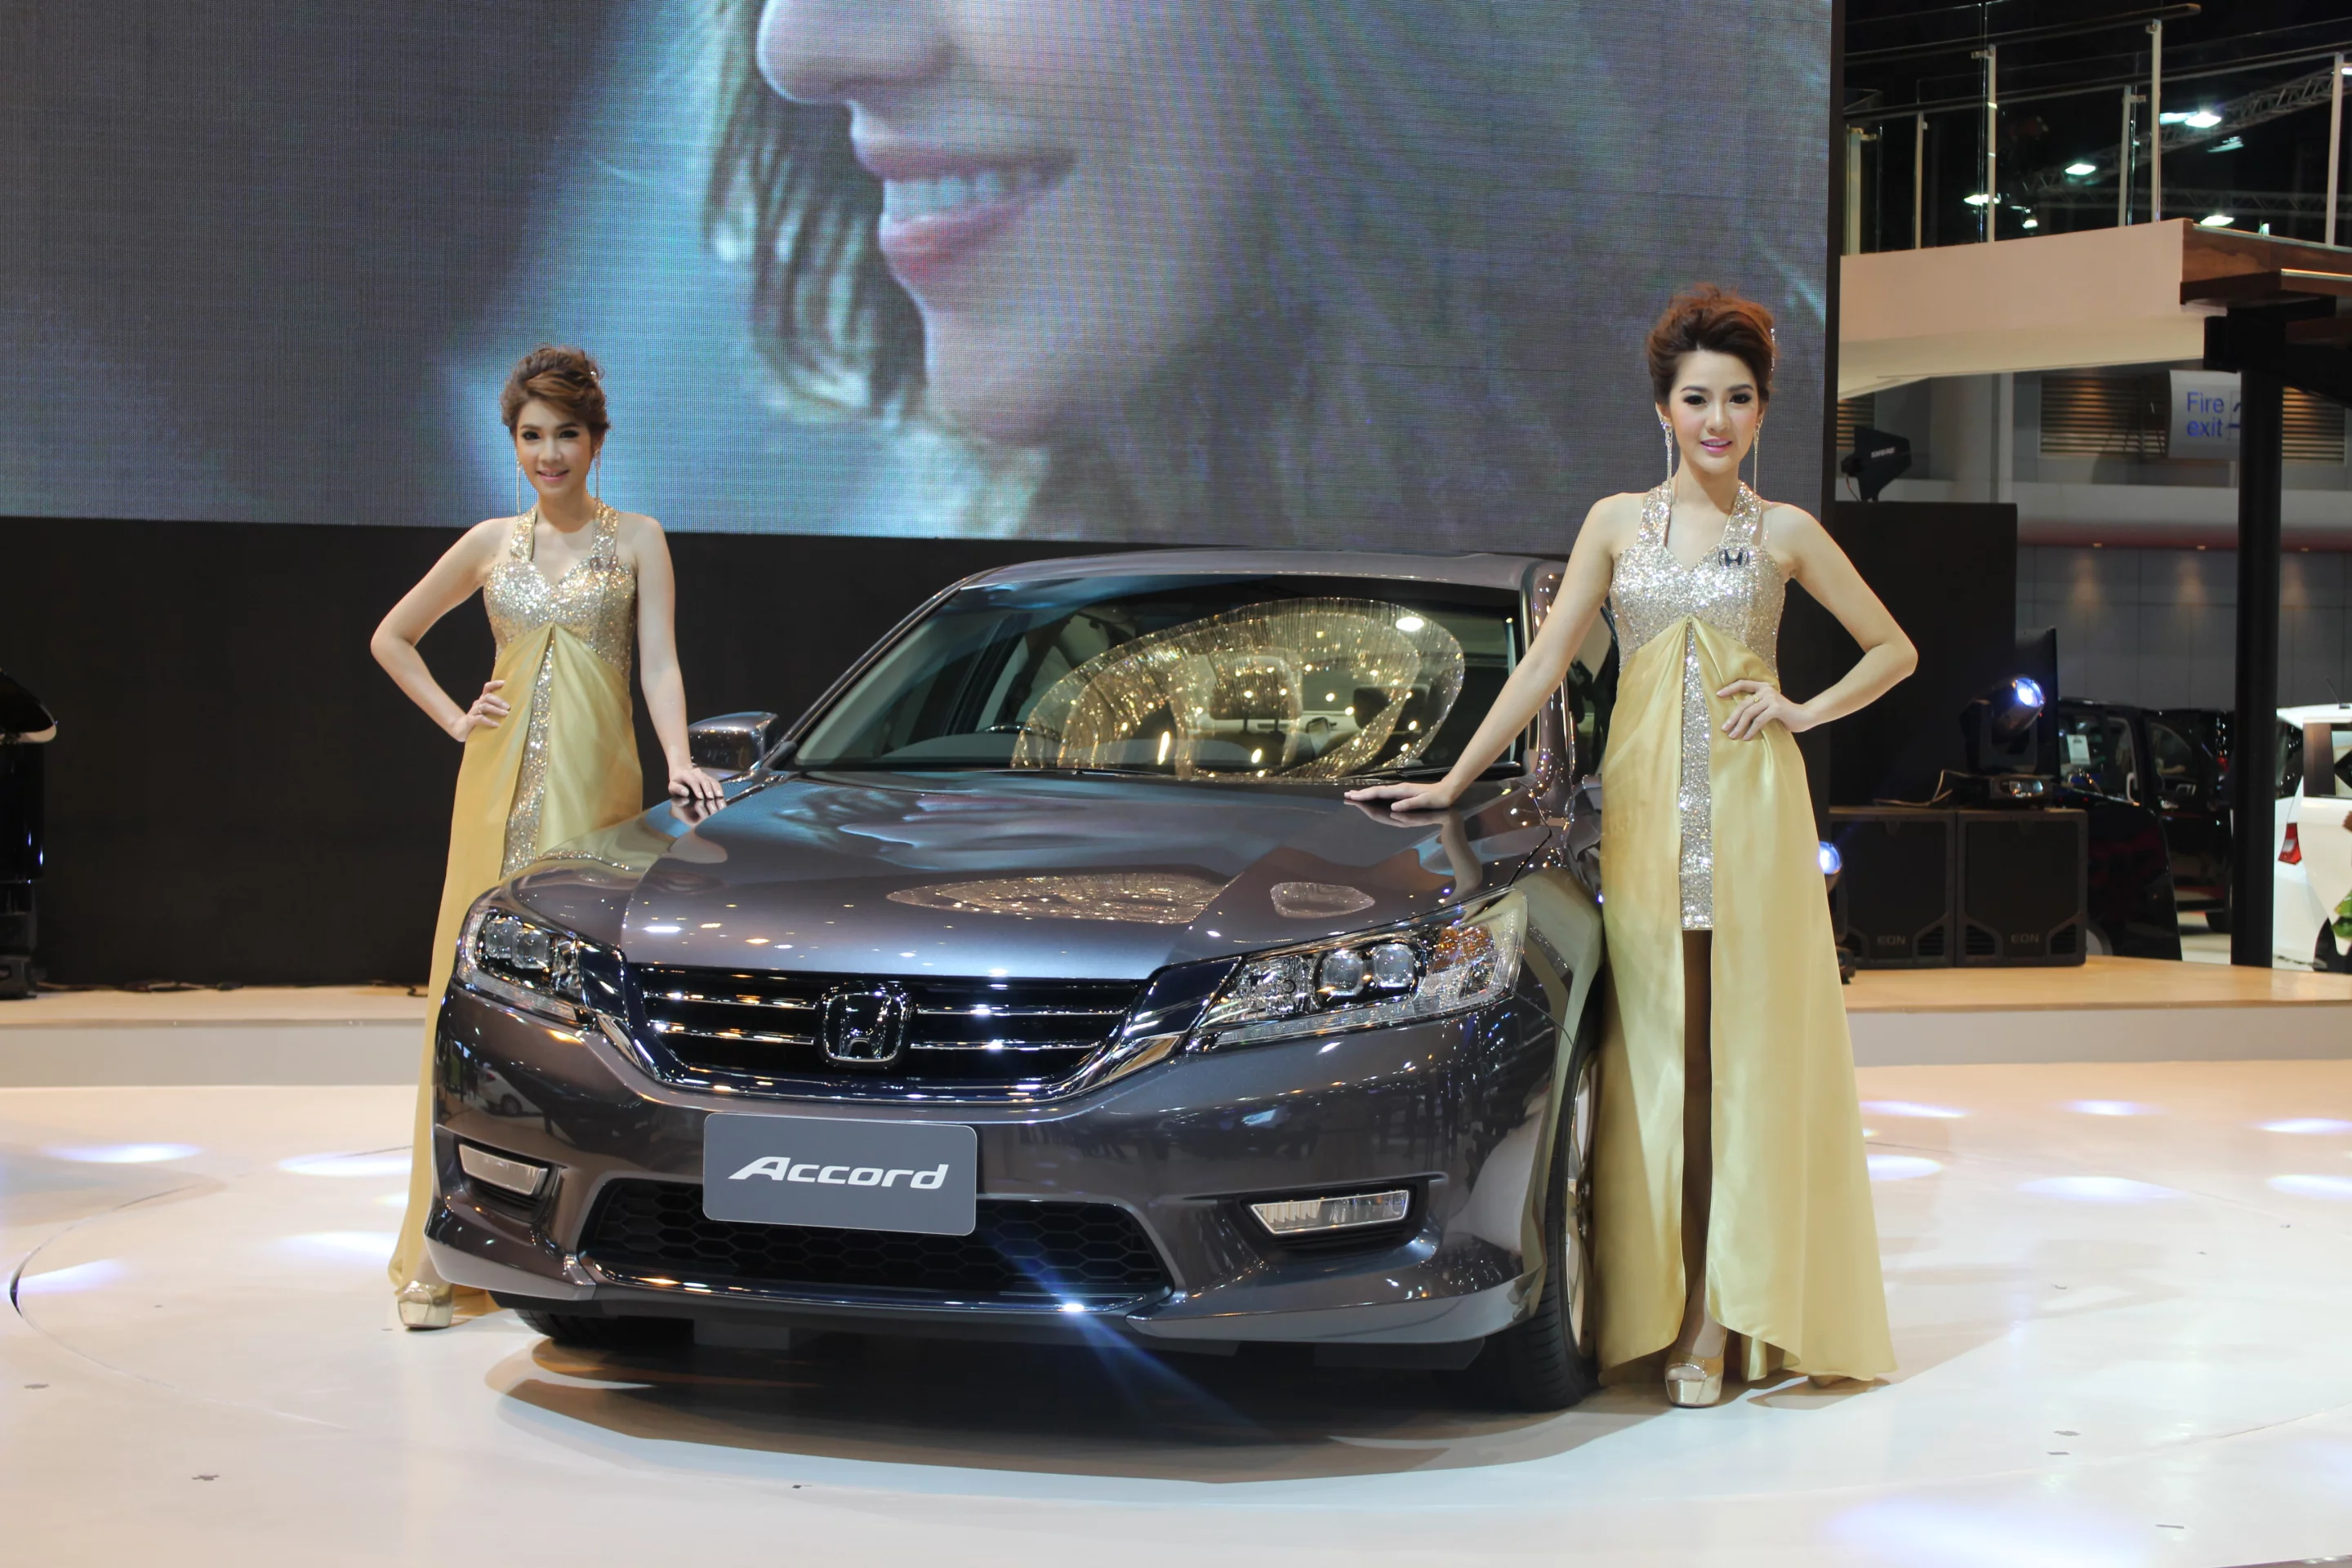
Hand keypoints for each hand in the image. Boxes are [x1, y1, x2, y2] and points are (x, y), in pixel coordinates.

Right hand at [448, 680, 508, 741]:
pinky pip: (480, 718)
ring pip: (485, 706)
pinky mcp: (470, 720)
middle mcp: (478, 703)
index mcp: (482, 700)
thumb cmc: (478, 721)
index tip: (504, 683)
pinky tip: (497, 724)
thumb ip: (497, 709)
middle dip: (499, 701)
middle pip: (488, 697)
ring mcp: (473, 711)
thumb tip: (514, 709)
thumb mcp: (487, 713)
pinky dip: (489, 721)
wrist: (460, 729)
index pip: (487, 688)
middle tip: (508, 707)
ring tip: (505, 714)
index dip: (494, 684)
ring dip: (496, 710)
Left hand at [668, 762, 725, 805]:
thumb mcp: (672, 787)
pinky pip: (715, 782)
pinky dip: (718, 788)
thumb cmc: (676, 783)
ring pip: (710, 780)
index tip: (700, 797)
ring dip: (715, 789)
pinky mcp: (709, 778)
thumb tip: (686, 793)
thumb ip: (677, 790)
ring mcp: (704, 774)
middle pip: (703, 779)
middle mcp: (696, 772)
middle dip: (708, 789)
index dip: (697, 788)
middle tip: (711, 798)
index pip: (692, 780)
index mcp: (685, 774)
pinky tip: (721, 795)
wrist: (681, 773)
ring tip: (718, 797)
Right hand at [1343, 779, 1461, 813]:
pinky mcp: (1404, 793)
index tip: (1352, 797)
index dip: (1365, 795)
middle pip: (1376, 791)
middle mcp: (1398, 789)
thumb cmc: (1437, 798)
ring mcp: (1401, 790)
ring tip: (1356, 795)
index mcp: (1401, 791)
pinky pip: (1385, 794)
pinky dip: (1376, 795)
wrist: (1447, 790)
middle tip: (1347, 795)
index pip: (1379, 793)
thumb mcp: (1424, 802)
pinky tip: (1373, 796)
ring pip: (1380, 792)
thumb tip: (1393, 808)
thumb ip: (1409, 804)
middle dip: (1361, 794)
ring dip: (1367, 794)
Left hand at [1717, 680, 1811, 740]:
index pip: (1743, 684)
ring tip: (1733, 735)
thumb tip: (1736, 716)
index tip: (1718, 695)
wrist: (1805, 716)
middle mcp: (1766, 690)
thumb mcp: (1768, 707)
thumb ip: (1756, 706)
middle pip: (1743, 703)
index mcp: (1763, 687)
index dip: (1730, 688)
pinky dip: (1751, 730)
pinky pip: (1758, 720)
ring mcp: (1771, 698)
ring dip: (1739, 726)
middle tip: (1724, 728)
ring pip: (1749, 713)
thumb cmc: (1784, 714)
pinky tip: (1747, 737)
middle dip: (1732, 717)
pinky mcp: (1776, 708)